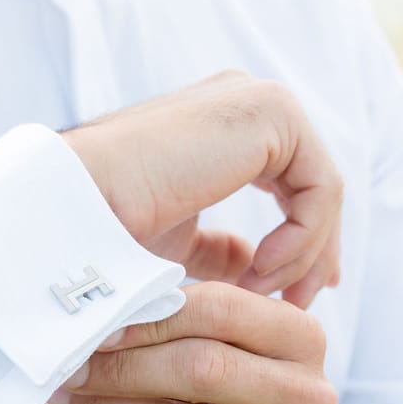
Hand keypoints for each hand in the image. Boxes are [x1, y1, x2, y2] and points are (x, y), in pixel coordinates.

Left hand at [45, 282, 338, 403]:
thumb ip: (181, 324)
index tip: (99, 330)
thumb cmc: (228, 398)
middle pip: (199, 368)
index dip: (152, 317)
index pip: (221, 310)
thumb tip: (100, 322)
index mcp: (301, 338)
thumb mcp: (225, 349)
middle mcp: (308, 396)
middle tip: (70, 371)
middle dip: (122, 368)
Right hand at [63, 70, 342, 307]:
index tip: (297, 294)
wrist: (82, 202)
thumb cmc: (112, 223)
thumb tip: (251, 264)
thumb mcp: (177, 239)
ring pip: (320, 191)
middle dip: (315, 251)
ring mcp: (260, 100)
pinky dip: (302, 239)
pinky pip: (319, 188)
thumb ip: (218, 247)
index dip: (303, 240)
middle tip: (301, 305)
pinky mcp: (272, 113)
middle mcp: (245, 99)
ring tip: (265, 297)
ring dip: (304, 254)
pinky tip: (260, 271)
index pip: (288, 179)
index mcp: (223, 121)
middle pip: (311, 184)